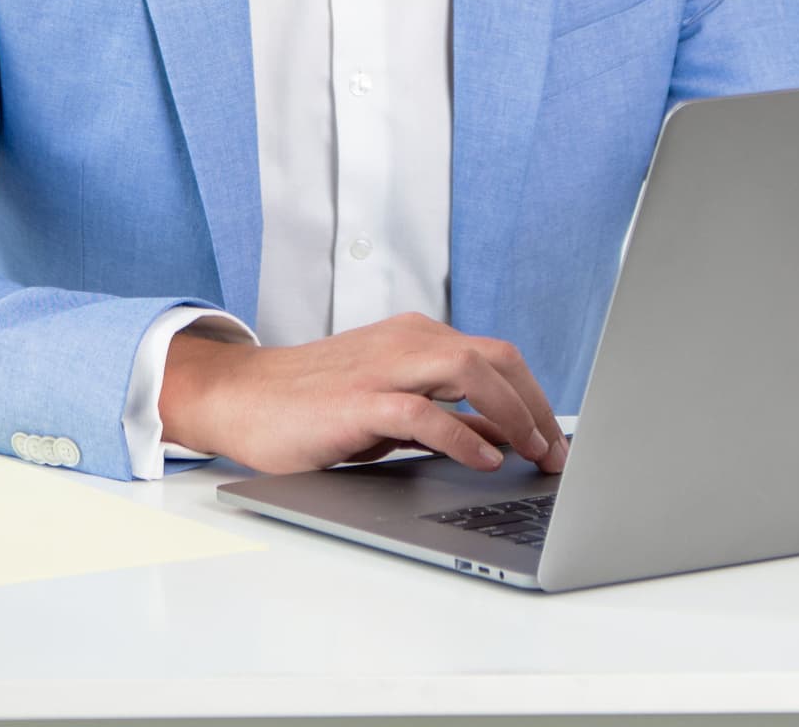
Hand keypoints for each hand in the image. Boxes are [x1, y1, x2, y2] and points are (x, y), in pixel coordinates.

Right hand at [159, 312, 568, 477]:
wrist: (242, 399)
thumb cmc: (314, 406)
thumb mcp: (389, 404)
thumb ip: (442, 412)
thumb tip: (501, 438)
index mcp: (415, 338)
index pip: (497, 357)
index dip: (535, 398)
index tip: (556, 441)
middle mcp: (406, 342)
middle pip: (497, 359)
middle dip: (537, 406)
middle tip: (556, 454)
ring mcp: (383, 367)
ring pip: (470, 371)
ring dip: (513, 415)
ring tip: (533, 452)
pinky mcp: (359, 400)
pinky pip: (425, 411)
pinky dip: (464, 434)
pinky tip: (484, 460)